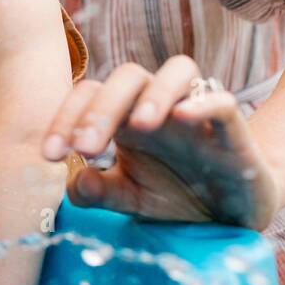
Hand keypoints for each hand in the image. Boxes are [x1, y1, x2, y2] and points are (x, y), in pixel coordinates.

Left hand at [42, 55, 278, 229]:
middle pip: (127, 78)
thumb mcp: (131, 199)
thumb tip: (74, 183)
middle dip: (100, 110)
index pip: (89, 96)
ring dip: (154, 93)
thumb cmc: (176, 196)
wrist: (232, 213)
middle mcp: (159, 106)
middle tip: (84, 148)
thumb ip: (100, 192)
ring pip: (177, 71)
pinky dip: (204, 104)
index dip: (64, 119)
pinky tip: (183, 117)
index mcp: (126, 118)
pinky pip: (222, 101)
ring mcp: (197, 111)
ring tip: (138, 126)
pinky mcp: (234, 129)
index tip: (50, 155)